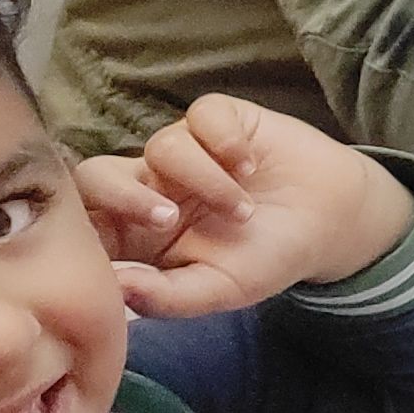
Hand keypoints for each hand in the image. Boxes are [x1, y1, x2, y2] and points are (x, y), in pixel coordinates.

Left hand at [75, 96, 413, 319]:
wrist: (331, 222)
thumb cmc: (267, 259)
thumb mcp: (218, 290)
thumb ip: (166, 296)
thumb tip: (116, 289)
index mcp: (136, 233)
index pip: (85, 223)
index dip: (83, 231)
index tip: (110, 253)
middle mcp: (150, 185)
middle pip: (98, 174)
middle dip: (125, 196)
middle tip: (167, 219)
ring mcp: (184, 150)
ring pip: (162, 147)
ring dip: (205, 181)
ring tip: (244, 212)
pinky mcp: (220, 119)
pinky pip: (202, 116)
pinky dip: (225, 142)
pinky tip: (251, 166)